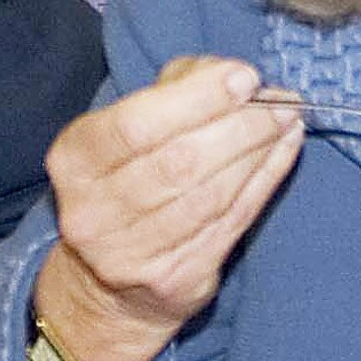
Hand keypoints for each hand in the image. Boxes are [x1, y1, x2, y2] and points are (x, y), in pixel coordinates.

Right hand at [30, 56, 302, 360]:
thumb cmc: (125, 183)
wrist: (105, 285)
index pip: (136, 124)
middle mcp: (93, 212)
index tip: (244, 77)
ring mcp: (130, 254)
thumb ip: (171, 91)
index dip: (198, 98)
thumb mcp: (126, 130)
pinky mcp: (172, 280)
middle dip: (240, 126)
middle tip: (279, 104)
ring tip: (286, 123)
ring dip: (258, 153)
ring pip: (210, 196)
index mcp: (74, 161)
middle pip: (180, 162)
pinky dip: (263, 183)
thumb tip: (230, 75)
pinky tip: (281, 154)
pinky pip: (230, 223)